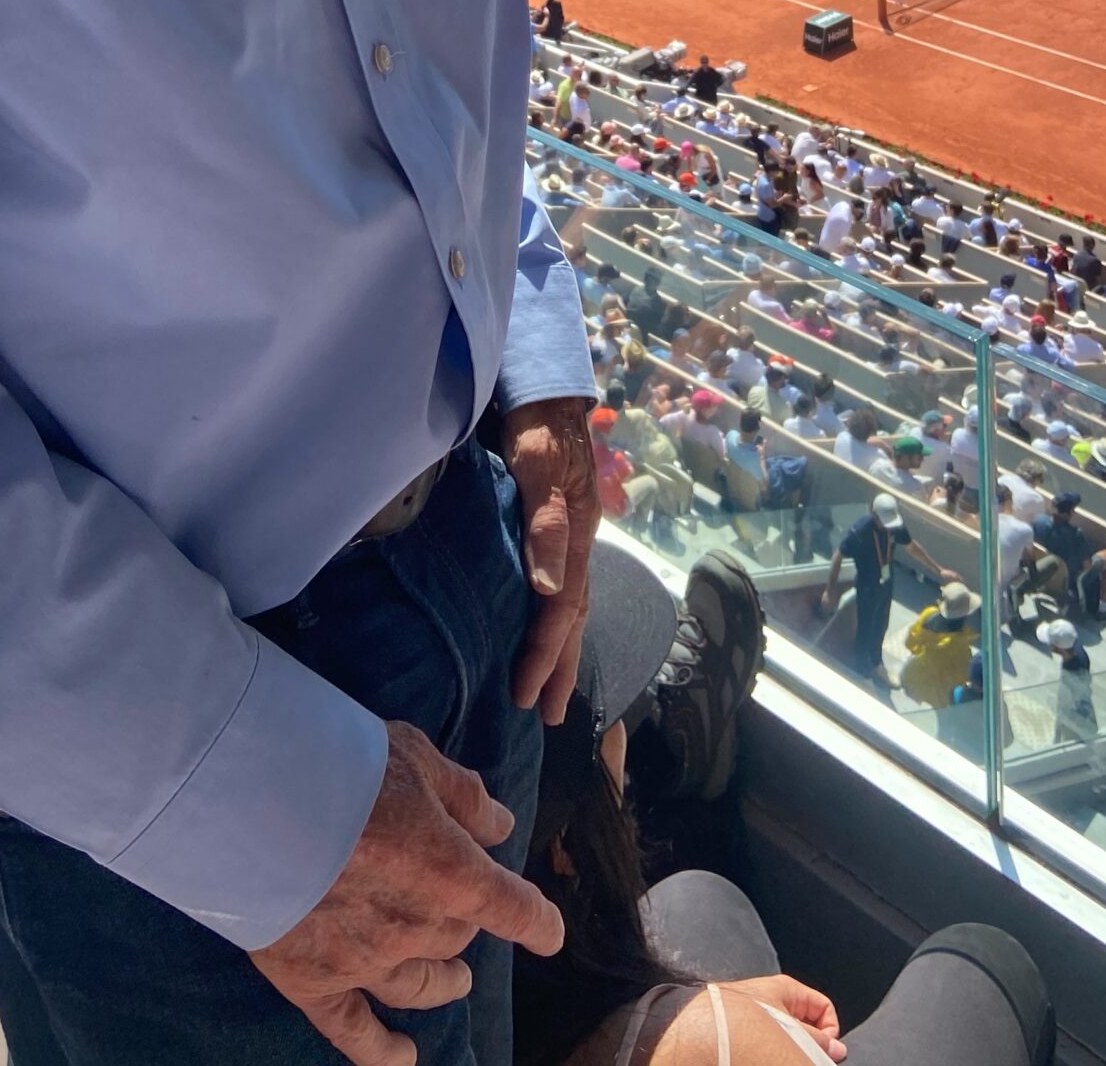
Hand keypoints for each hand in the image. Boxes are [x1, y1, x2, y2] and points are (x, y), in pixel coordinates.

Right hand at [250, 720, 563, 1065]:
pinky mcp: (316, 983)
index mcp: (451, 873)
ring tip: (455, 982)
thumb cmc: (345, 766)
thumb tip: (501, 826)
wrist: (257, 803)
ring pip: (421, 985)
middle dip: (464, 918)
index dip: (537, 923)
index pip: (512, 908)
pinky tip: (402, 1060)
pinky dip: (381, 1051)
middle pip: (457, 934)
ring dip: (443, 983)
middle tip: (457, 903)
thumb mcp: (418, 757)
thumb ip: (464, 795)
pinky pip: (355, 1031)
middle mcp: (417, 928)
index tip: (550, 934)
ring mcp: (367, 963)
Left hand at [504, 397, 596, 722]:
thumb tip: (550, 591)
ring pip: (570, 603)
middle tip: (551, 715)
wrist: (546, 391)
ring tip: (550, 688)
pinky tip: (543, 627)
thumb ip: (546, 525)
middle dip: (562, 667)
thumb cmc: (538, 427)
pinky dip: (554, 617)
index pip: (562, 610)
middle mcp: (580, 542)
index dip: (545, 655)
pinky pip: (560, 584)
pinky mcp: (556, 526)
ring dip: (560, 648)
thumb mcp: (539, 468)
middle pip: (574, 616)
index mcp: (578, 536)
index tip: (526, 695)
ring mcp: (571, 535)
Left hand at [726, 975, 846, 1059]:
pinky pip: (768, 1037)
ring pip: (787, 1033)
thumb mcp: (792, 1028)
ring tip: (779, 1054)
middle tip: (803, 1056)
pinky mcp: (746, 1027)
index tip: (825, 1050)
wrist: (708, 1027)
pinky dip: (772, 1049)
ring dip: (790, 1047)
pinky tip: (765, 1055)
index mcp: (787, 989)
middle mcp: (773, 998)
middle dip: (808, 1042)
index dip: (829, 1030)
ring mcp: (759, 1012)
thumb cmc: (746, 1018)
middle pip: (805, 1022)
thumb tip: (837, 1049)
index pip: (823, 1007)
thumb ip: (817, 1040)